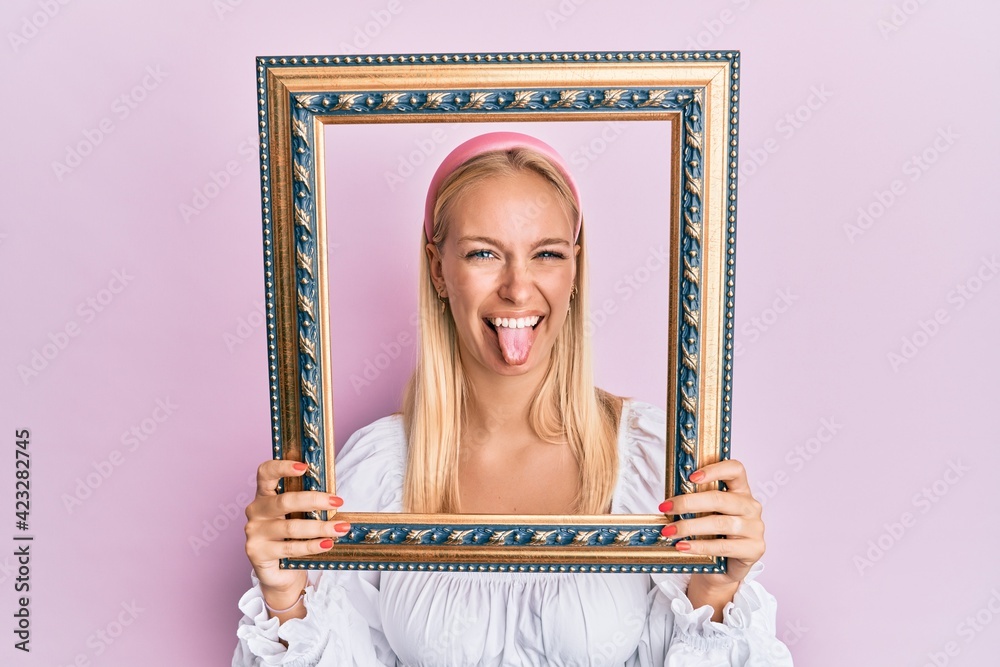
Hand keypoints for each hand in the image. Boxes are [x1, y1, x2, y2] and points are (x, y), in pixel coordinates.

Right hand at [244, 460, 350, 613]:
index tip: (304, 466)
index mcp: (264, 495)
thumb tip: (335, 496)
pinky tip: (328, 543)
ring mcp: (254, 533)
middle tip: (337, 501)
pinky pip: (290, 547)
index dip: (282, 467)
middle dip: (314, 500)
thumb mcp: (298, 516)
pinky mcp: (258, 553)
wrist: (280, 573)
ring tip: (341, 528)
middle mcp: (256, 511)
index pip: (266, 473)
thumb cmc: (292, 538)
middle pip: (284, 501)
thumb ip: (307, 504)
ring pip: (291, 527)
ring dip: (320, 527)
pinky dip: (313, 545)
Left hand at [659, 460, 764, 614]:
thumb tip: (668, 499)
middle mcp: (750, 506)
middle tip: (666, 507)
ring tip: (669, 531)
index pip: (735, 470)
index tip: (690, 477)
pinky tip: (683, 546)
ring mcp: (755, 528)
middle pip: (720, 498)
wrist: (726, 566)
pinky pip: (723, 546)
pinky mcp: (754, 548)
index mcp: (741, 490)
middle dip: (688, 503)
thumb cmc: (714, 534)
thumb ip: (696, 502)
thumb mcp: (706, 513)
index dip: (714, 470)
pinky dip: (699, 546)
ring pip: (719, 523)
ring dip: (689, 526)